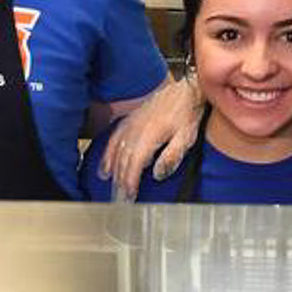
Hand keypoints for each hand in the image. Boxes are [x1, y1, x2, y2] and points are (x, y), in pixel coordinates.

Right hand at [97, 73, 202, 200]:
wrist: (183, 92)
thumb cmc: (187, 115)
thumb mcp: (186, 138)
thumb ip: (171, 157)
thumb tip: (157, 175)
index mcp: (149, 135)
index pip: (134, 163)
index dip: (130, 181)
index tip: (129, 196)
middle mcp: (135, 129)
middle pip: (123, 160)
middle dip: (121, 182)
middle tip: (121, 199)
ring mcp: (130, 124)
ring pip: (116, 152)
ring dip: (114, 172)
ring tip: (113, 189)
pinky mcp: (129, 121)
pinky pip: (113, 140)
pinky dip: (107, 156)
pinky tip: (104, 169)